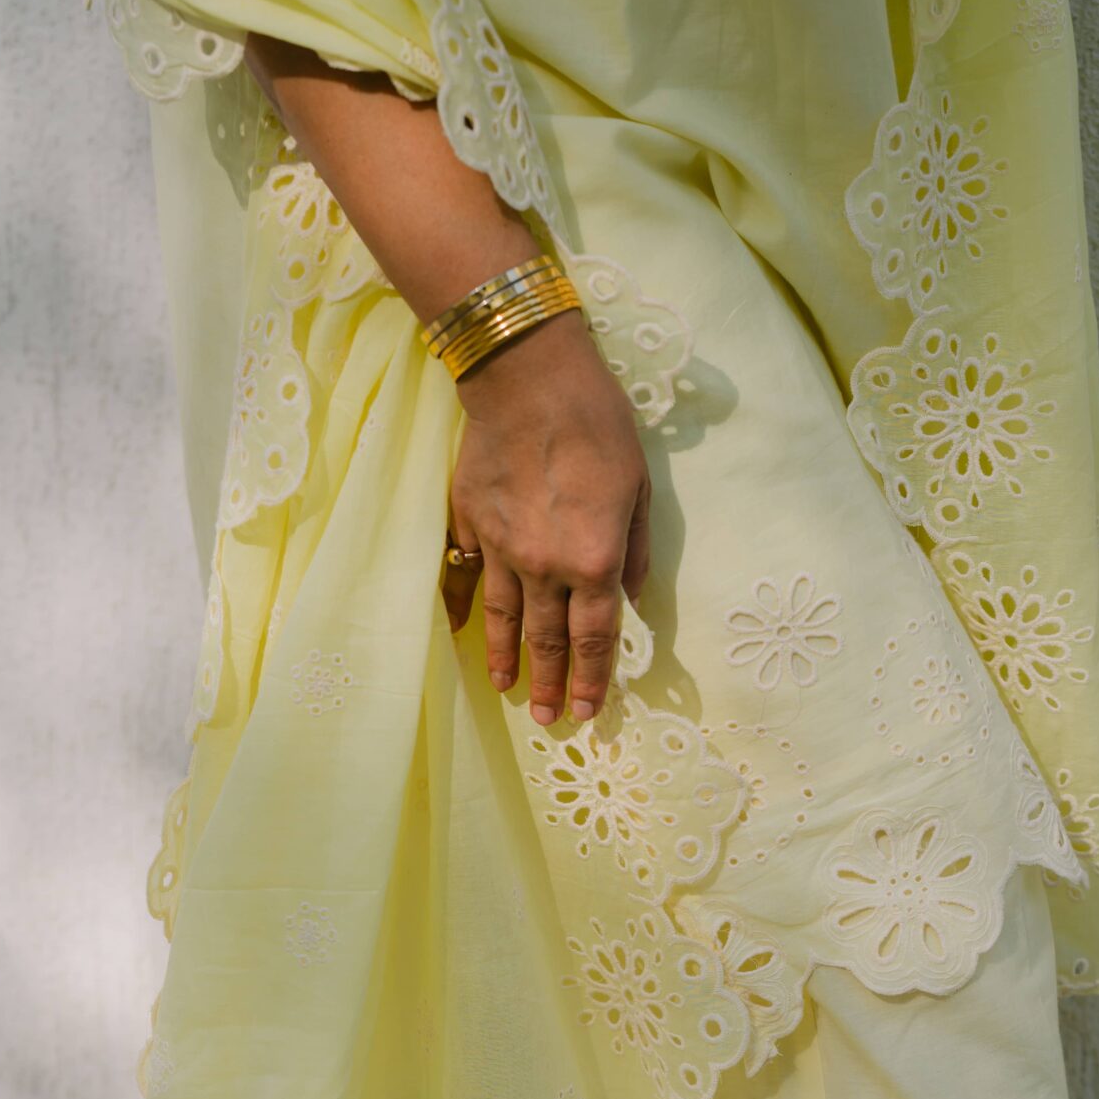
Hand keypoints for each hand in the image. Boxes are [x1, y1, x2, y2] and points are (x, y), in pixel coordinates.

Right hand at [443, 311, 650, 725]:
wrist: (528, 379)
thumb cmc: (598, 426)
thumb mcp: (639, 489)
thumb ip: (632, 551)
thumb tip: (628, 596)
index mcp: (594, 563)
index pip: (595, 638)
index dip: (594, 678)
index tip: (590, 711)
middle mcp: (544, 568)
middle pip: (547, 640)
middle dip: (551, 684)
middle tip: (550, 718)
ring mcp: (500, 549)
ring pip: (504, 618)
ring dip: (506, 658)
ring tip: (505, 688)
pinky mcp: (468, 524)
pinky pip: (466, 576)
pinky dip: (464, 606)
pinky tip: (460, 630)